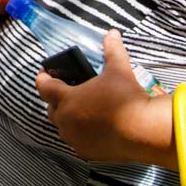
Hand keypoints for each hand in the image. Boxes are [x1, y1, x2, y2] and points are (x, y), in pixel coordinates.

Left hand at [34, 31, 167, 162]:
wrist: (143, 131)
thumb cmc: (126, 98)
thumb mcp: (118, 70)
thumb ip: (112, 50)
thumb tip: (112, 33)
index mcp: (66, 99)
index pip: (44, 87)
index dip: (42, 78)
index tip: (45, 73)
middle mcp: (66, 121)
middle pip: (52, 109)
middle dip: (55, 100)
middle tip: (66, 91)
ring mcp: (75, 139)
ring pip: (63, 127)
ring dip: (68, 118)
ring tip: (80, 109)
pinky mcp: (87, 153)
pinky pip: (77, 142)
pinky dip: (81, 134)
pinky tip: (92, 128)